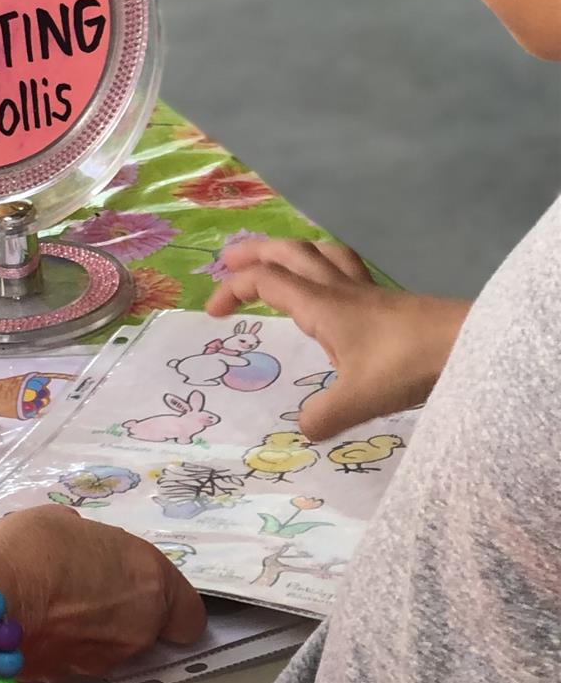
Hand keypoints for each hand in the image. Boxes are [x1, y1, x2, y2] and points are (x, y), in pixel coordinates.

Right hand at [0, 506, 203, 679]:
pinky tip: (15, 614)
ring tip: (31, 594)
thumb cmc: (31, 549)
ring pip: (98, 641)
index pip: (189, 616)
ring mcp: (99, 660)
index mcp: (150, 585)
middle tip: (70, 580)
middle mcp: (135, 631)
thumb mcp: (63, 522)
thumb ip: (87, 545)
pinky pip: (63, 653)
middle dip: (109, 606)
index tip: (140, 592)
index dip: (168, 605)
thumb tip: (76, 555)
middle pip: (138, 624)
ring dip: (75, 623)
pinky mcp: (61, 679)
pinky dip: (48, 639)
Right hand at [207, 239, 465, 440]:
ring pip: (321, 252)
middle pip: (288, 251)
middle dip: (253, 252)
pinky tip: (331, 292)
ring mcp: (366, 290)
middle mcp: (339, 289)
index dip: (232, 289)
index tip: (213, 313)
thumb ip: (323, 417)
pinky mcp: (388, 300)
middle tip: (227, 263)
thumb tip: (302, 432)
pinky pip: (346, 268)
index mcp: (322, 306)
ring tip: (277, 264)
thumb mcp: (359, 400)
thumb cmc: (408, 363)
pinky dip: (325, 267)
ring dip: (292, 251)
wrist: (469, 344)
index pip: (265, 281)